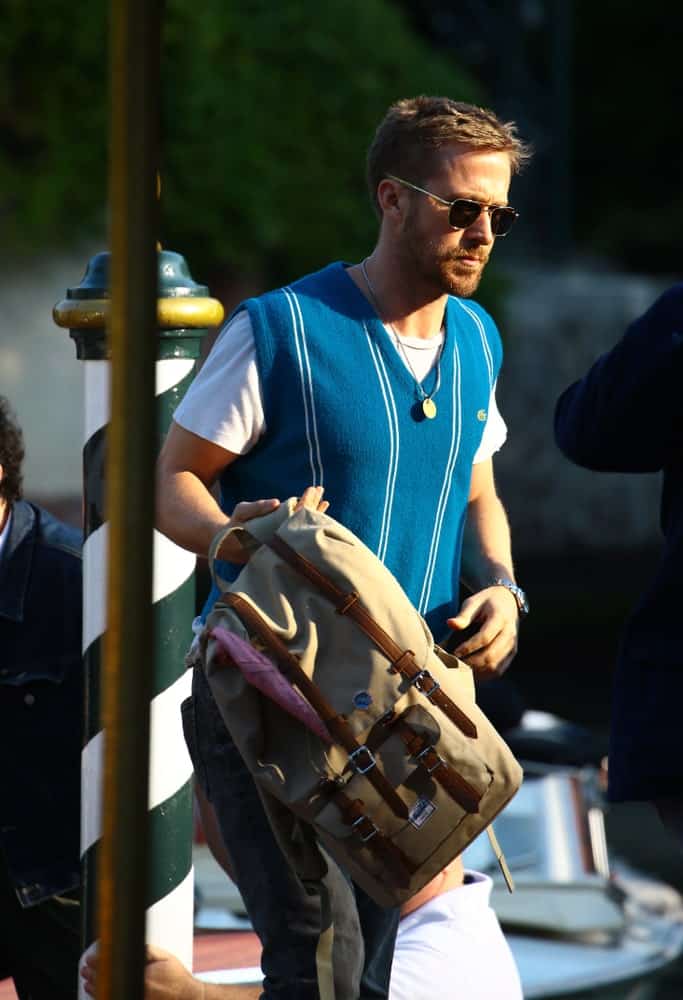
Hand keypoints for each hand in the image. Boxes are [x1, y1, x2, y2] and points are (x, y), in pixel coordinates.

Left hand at [81, 945, 200, 999]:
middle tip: (85, 970)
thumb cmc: (176, 978)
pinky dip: (108, 997)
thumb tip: (128, 946)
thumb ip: (146, 951)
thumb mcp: (164, 957)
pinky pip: (119, 999)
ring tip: (88, 983)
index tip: (90, 959)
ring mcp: (137, 999)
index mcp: (143, 976)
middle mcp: (138, 990)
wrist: (187, 998)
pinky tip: (100, 995)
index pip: (115, 967)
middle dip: (95, 976)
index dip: (100, 962)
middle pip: (110, 982)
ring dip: (97, 989)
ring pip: (111, 995)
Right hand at [217, 487, 328, 563]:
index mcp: (276, 530)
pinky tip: (316, 513)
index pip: (297, 513)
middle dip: (313, 504)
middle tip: (321, 490)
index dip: (307, 501)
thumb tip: (275, 502)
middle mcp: (283, 537)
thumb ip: (257, 507)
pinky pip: (299, 530)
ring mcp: (284, 540)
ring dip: (314, 513)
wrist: (227, 544)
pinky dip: (308, 520)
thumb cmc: (235, 525)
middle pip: (304, 519)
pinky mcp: (282, 540)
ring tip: (325, 502)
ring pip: (304, 526)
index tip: (314, 489)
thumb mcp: (242, 512)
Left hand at [446, 586, 518, 676]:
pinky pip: (499, 669)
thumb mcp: (473, 603)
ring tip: (461, 669)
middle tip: (454, 664)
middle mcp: (510, 633)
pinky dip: (484, 674)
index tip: (454, 652)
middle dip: (471, 662)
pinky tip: (471, 672)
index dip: (468, 647)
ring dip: (477, 671)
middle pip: (490, 655)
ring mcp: (513, 645)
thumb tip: (450, 624)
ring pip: (495, 665)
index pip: (485, 637)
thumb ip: (463, 616)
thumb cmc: (486, 602)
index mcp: (500, 618)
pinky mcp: (512, 654)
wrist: (507, 602)